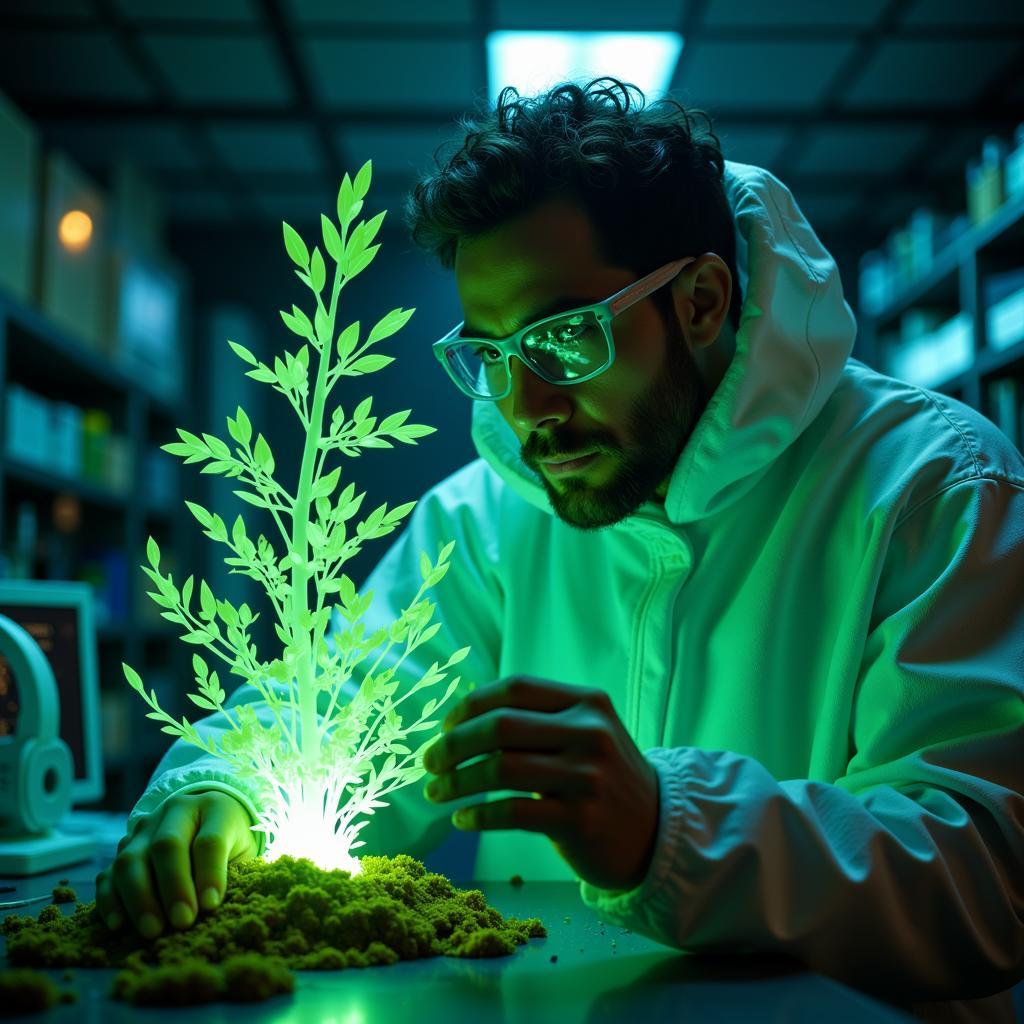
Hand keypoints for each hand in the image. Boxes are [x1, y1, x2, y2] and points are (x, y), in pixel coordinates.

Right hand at [95, 790, 257, 937]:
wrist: (208, 816)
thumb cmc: (231, 841)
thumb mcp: (243, 850)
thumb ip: (232, 873)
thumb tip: (211, 911)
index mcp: (214, 808)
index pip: (209, 840)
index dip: (210, 874)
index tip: (212, 905)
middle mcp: (175, 811)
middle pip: (166, 846)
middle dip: (174, 887)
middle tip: (182, 921)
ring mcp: (144, 829)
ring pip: (131, 859)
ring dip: (139, 898)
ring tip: (153, 930)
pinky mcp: (123, 848)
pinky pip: (108, 874)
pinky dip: (110, 900)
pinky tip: (118, 925)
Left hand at [421, 676, 659, 890]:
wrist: (656, 832)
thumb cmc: (603, 779)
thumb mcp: (585, 734)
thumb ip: (538, 721)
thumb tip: (462, 720)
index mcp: (586, 702)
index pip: (515, 689)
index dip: (471, 705)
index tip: (445, 727)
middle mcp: (589, 733)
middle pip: (500, 726)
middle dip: (454, 744)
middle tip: (429, 763)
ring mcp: (586, 777)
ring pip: (500, 768)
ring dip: (456, 781)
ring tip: (436, 792)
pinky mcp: (580, 821)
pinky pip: (512, 812)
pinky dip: (478, 814)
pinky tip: (462, 819)